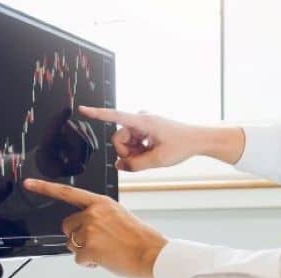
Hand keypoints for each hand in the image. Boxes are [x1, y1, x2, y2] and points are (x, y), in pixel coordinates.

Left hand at [23, 178, 166, 277]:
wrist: (152, 254)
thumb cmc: (141, 239)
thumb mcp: (120, 216)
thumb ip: (100, 216)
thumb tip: (84, 226)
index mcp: (101, 203)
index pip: (67, 193)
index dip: (45, 188)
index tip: (29, 184)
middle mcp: (93, 213)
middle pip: (67, 226)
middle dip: (77, 236)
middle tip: (98, 243)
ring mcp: (89, 230)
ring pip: (72, 244)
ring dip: (84, 251)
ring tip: (106, 251)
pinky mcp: (88, 248)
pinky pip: (78, 259)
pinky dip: (89, 263)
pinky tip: (105, 259)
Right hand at [78, 106, 244, 170]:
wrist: (198, 140)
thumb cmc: (182, 145)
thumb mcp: (158, 160)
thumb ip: (135, 165)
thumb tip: (119, 166)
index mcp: (142, 122)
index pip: (115, 116)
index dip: (98, 114)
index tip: (83, 109)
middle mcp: (140, 119)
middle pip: (118, 139)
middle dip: (127, 152)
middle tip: (143, 159)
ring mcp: (142, 124)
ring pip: (125, 142)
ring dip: (134, 152)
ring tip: (151, 155)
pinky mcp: (145, 129)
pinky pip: (133, 142)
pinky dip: (139, 150)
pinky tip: (152, 152)